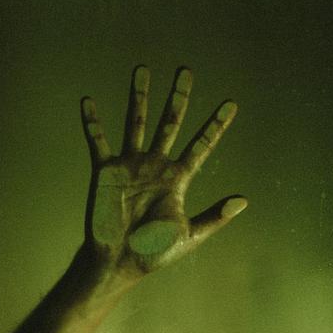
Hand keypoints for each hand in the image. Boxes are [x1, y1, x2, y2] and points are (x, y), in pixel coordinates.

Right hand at [81, 64, 246, 279]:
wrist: (116, 262)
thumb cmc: (152, 254)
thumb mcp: (189, 236)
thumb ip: (215, 217)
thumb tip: (243, 200)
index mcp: (177, 179)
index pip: (201, 145)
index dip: (216, 125)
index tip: (231, 103)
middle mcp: (154, 166)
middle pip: (169, 123)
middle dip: (178, 97)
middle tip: (186, 71)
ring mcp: (130, 165)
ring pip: (136, 122)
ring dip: (139, 97)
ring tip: (142, 70)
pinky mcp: (105, 171)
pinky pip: (98, 141)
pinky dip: (92, 122)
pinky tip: (88, 101)